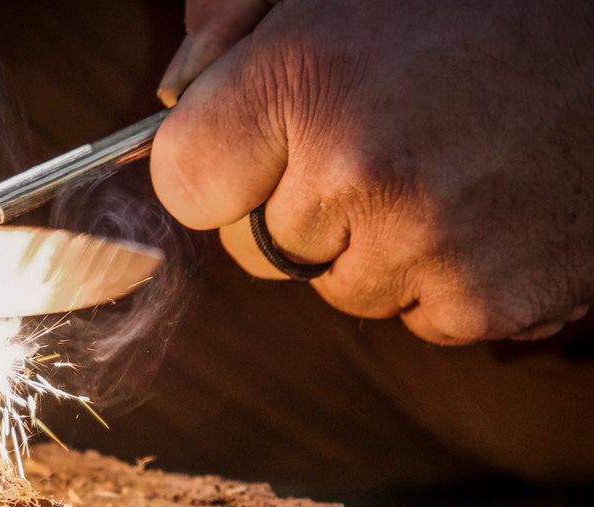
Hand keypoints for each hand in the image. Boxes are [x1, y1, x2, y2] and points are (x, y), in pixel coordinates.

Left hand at [150, 0, 593, 343]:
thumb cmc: (488, 0)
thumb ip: (236, 26)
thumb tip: (173, 96)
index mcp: (307, 82)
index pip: (185, 183)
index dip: (217, 165)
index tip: (257, 144)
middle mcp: (358, 174)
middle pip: (255, 249)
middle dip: (295, 206)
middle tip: (383, 135)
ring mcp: (427, 247)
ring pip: (338, 287)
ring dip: (373, 243)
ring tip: (453, 161)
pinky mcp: (488, 302)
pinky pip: (417, 313)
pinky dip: (446, 274)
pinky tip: (495, 203)